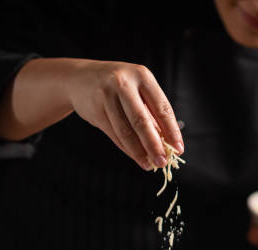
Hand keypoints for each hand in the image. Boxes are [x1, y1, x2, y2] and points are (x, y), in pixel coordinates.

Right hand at [0, 58, 182, 169]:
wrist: (79, 79)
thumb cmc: (117, 87)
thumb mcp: (137, 90)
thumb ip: (151, 113)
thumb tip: (167, 143)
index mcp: (142, 76)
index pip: (162, 107)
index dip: (171, 130)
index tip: (178, 149)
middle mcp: (124, 84)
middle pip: (141, 121)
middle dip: (154, 145)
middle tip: (163, 162)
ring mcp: (106, 96)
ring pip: (125, 131)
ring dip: (139, 152)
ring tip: (149, 165)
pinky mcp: (95, 110)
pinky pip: (114, 134)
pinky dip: (127, 149)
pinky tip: (136, 158)